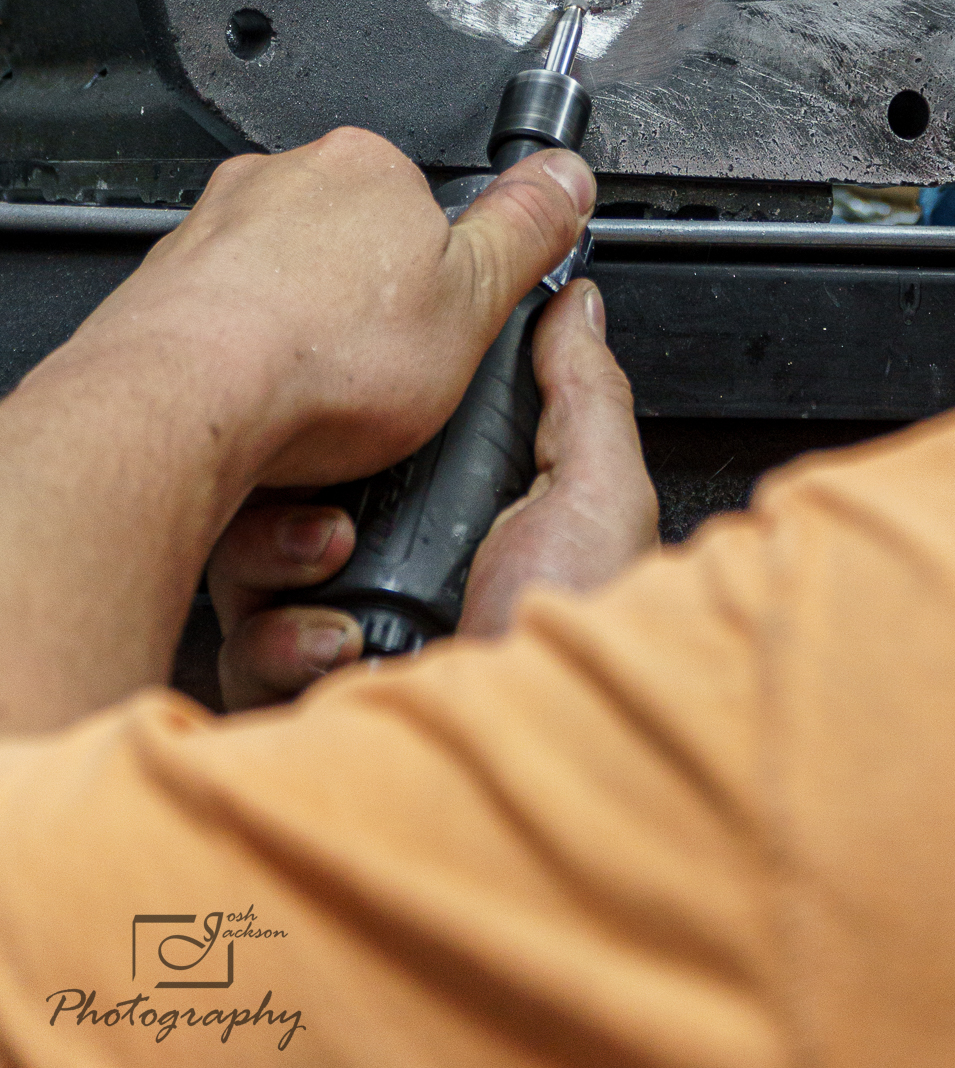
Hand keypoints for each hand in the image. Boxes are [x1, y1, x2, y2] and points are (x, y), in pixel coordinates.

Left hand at [0, 126, 595, 731]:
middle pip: (350, 248)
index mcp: (364, 167)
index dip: (443, 277)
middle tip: (383, 380)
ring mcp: (211, 235)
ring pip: (282, 292)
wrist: (178, 412)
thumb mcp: (473, 302)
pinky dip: (245, 375)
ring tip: (321, 412)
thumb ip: (526, 232)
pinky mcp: (160, 295)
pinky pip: (222, 334)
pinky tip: (263, 419)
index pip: (426, 205)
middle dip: (367, 313)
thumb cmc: (315, 360)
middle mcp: (279, 182)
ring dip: (305, 348)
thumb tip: (567, 178)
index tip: (442, 325)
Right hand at [211, 279, 657, 710]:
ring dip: (279, 553)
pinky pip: (241, 650)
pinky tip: (332, 639)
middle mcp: (394, 573)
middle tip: (342, 508)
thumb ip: (582, 391)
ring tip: (336, 558)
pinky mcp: (304, 697)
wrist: (541, 764)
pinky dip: (276, 635)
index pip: (374, 442)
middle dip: (297, 488)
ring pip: (250, 564)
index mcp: (462, 518)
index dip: (355, 420)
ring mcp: (344, 636)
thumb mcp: (600, 492)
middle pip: (295, 493)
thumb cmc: (582, 638)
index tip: (355, 402)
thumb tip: (574, 303)